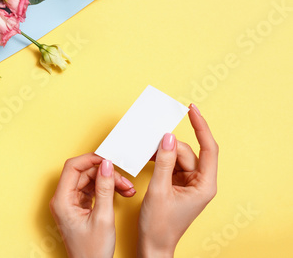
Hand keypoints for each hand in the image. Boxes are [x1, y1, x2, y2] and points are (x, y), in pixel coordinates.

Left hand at [50, 153, 135, 257]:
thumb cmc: (93, 251)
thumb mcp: (103, 217)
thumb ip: (105, 188)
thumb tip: (106, 165)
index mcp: (62, 200)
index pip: (72, 167)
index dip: (90, 160)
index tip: (108, 159)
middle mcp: (63, 200)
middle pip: (83, 173)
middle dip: (105, 174)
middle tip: (124, 181)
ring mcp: (70, 203)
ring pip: (89, 181)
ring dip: (109, 182)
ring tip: (127, 189)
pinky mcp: (78, 207)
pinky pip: (91, 190)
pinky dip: (106, 190)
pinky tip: (121, 193)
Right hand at [137, 104, 218, 256]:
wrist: (153, 245)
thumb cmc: (159, 225)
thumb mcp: (159, 190)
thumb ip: (164, 162)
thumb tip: (168, 138)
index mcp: (204, 185)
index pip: (209, 148)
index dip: (201, 126)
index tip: (192, 110)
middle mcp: (200, 182)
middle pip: (187, 152)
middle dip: (169, 146)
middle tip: (150, 141)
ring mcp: (189, 183)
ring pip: (177, 157)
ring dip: (162, 154)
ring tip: (146, 154)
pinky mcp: (179, 184)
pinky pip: (171, 164)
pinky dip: (160, 160)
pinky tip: (149, 159)